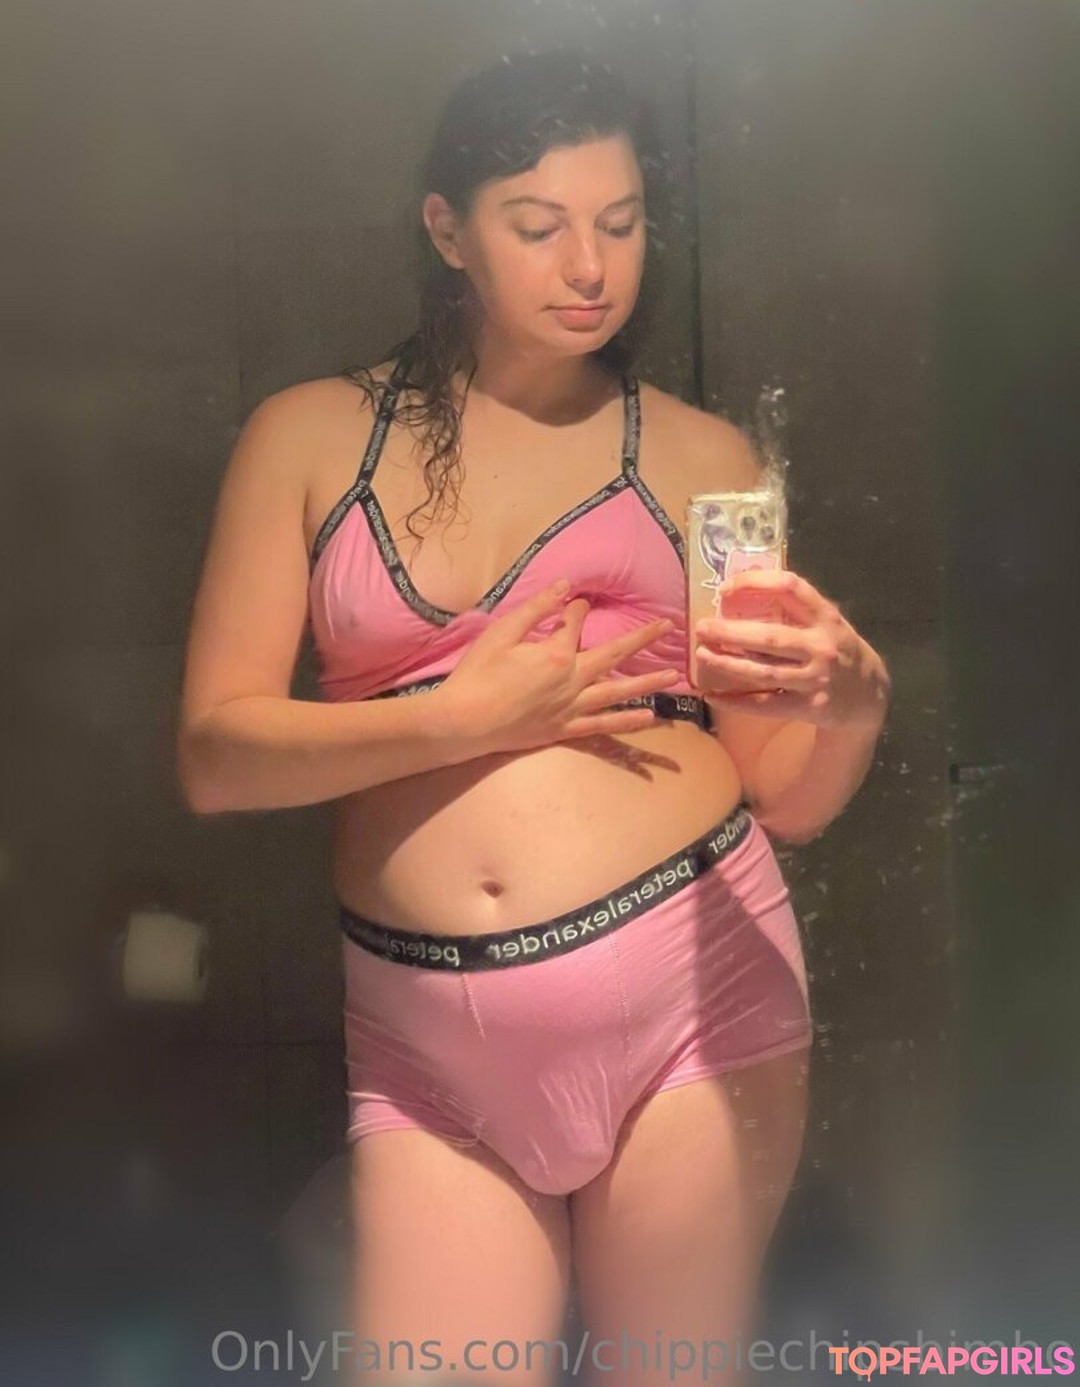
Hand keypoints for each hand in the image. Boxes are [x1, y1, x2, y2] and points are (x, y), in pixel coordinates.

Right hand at [438, 580, 681, 752]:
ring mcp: (571, 707)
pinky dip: (627, 722)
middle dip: (642, 638)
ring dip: (647, 683)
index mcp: (556, 653)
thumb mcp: (501, 633)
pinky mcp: (564, 729)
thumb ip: (536, 610)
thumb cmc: (477, 674)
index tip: (576, 602)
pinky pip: (602, 726)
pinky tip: (648, 718)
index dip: (577, 609)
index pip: (576, 623)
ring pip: (617, 692)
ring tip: (672, 677)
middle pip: (614, 654)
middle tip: (668, 627)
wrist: (464, 722)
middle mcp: (572, 680)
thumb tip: (567, 589)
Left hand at [693, 568, 890, 728]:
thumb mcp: (828, 623)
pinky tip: (712, 695)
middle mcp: (821, 646)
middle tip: (702, 628)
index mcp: (825, 618)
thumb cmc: (839, 651)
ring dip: (728, 665)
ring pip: (763, 673)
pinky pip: (766, 705)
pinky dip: (736, 701)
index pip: (790, 588)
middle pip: (769, 637)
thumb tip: (743, 588)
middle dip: (731, 633)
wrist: (870, 697)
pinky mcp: (809, 708)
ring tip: (702, 656)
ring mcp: (816, 679)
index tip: (725, 588)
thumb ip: (796, 609)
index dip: (755, 583)